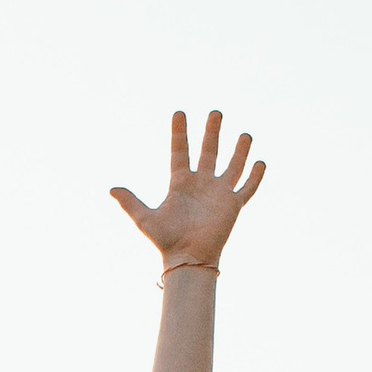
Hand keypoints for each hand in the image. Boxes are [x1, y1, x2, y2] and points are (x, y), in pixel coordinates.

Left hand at [112, 108, 264, 274]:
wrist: (187, 259)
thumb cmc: (166, 241)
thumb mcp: (145, 219)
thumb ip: (131, 203)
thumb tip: (111, 189)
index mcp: (180, 183)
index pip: (180, 151)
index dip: (179, 133)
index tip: (179, 113)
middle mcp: (201, 184)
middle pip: (209, 151)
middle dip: (212, 132)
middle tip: (215, 112)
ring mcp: (218, 193)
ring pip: (232, 166)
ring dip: (239, 150)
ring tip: (245, 134)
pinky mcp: (232, 205)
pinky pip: (247, 188)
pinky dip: (255, 176)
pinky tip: (260, 162)